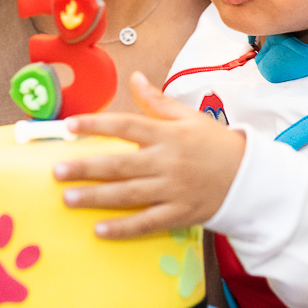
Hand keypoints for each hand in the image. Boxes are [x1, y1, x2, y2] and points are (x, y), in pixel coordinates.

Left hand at [53, 72, 244, 238]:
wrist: (250, 177)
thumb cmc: (215, 144)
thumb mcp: (189, 117)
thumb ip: (157, 101)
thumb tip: (135, 77)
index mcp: (168, 135)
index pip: (127, 126)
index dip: (97, 125)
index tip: (70, 126)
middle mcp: (168, 162)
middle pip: (120, 164)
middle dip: (86, 168)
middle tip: (56, 171)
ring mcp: (173, 190)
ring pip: (128, 195)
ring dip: (96, 198)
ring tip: (68, 199)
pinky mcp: (179, 214)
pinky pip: (147, 223)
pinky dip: (123, 228)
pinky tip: (99, 229)